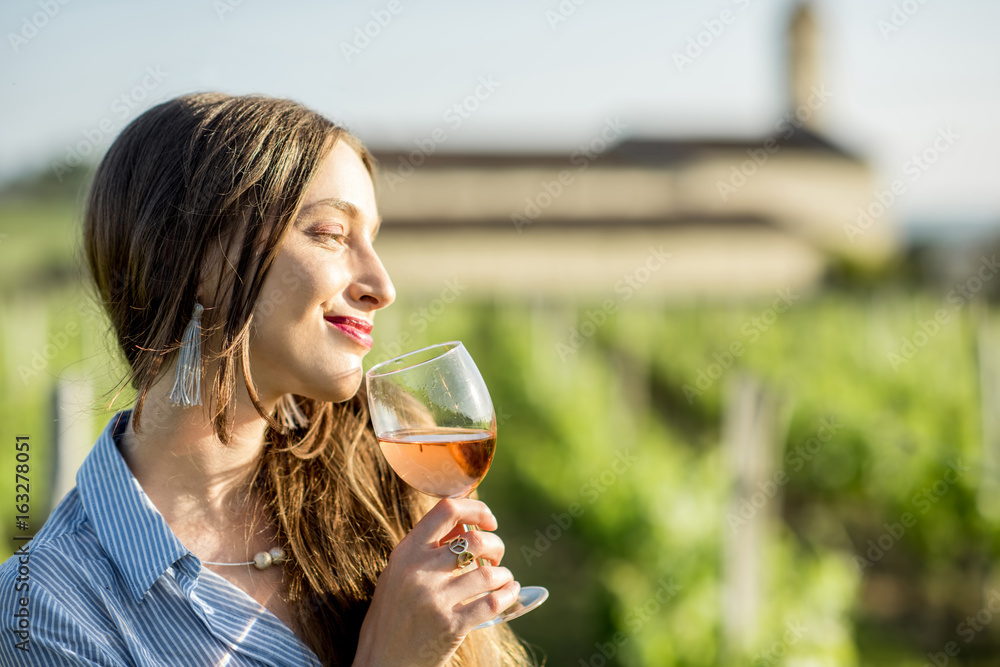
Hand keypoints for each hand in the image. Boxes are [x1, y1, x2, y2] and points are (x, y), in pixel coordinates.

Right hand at [352, 498, 519, 666]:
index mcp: (405, 552)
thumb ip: (424, 550)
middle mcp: (419, 571)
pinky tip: (511, 593)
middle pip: (474, 540)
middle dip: (495, 545)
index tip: (489, 521)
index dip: (476, 509)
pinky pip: (493, 602)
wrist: (381, 663)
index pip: (446, 510)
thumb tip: (464, 526)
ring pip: (487, 573)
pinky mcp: (450, 625)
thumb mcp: (396, 575)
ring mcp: (434, 598)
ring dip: (503, 574)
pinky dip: (509, 594)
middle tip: (496, 558)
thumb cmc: (391, 618)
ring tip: (502, 579)